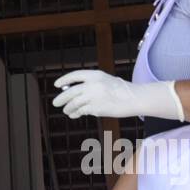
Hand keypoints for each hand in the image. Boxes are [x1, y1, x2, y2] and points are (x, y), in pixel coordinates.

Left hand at [53, 70, 183, 120]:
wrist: (134, 98)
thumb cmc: (120, 90)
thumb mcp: (105, 80)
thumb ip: (90, 84)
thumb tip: (72, 92)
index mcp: (95, 75)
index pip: (74, 76)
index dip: (64, 80)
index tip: (57, 85)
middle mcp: (92, 84)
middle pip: (71, 91)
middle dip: (61, 98)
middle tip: (55, 103)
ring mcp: (94, 96)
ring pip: (75, 103)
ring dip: (68, 107)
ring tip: (66, 110)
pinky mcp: (96, 108)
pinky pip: (82, 111)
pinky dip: (76, 113)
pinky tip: (74, 114)